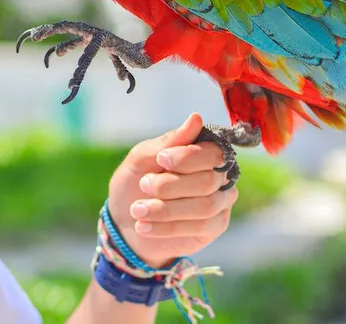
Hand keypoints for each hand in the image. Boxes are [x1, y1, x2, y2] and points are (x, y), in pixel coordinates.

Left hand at [107, 113, 237, 267]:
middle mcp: (218, 175)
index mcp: (203, 153)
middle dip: (171, 185)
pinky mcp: (215, 227)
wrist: (125, 220)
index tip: (161, 159)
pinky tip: (143, 226)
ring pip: (205, 206)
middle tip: (144, 185)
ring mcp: (220, 203)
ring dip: (166, 209)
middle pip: (208, 180)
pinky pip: (199, 227)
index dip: (188, 157)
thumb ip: (168, 142)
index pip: (212, 152)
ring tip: (137, 209)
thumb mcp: (142, 159)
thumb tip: (196, 118)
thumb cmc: (135, 182)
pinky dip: (167, 227)